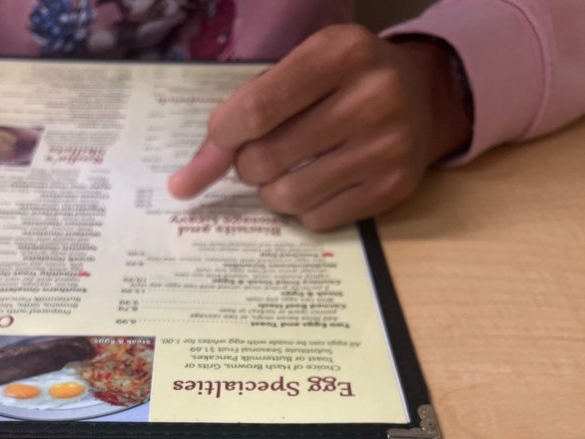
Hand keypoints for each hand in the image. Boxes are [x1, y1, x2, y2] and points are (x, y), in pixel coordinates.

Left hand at [168, 25, 472, 230]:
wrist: (422, 99)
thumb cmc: (341, 84)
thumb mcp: (295, 76)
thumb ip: (237, 120)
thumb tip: (181, 185)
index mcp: (339, 53)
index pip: (255, 110)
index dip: (224, 137)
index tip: (222, 143)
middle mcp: (371, 97)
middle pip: (266, 159)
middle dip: (249, 166)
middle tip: (261, 156)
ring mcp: (387, 147)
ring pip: (288, 197)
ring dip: (271, 193)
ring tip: (285, 173)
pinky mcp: (393, 188)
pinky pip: (316, 220)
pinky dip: (302, 211)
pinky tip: (317, 186)